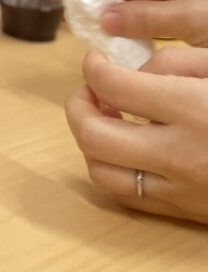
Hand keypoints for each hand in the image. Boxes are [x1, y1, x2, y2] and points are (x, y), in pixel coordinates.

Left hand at [65, 49, 207, 223]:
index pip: (110, 85)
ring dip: (90, 141)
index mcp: (191, 109)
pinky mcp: (186, 211)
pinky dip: (112, 170)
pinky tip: (125, 148)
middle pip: (92, 133)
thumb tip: (133, 72)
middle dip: (78, 105)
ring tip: (105, 118)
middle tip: (90, 90)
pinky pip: (128, 196)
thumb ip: (177, 62)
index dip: (92, 67)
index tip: (96, 60)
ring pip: (101, 171)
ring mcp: (182, 188)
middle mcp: (179, 153)